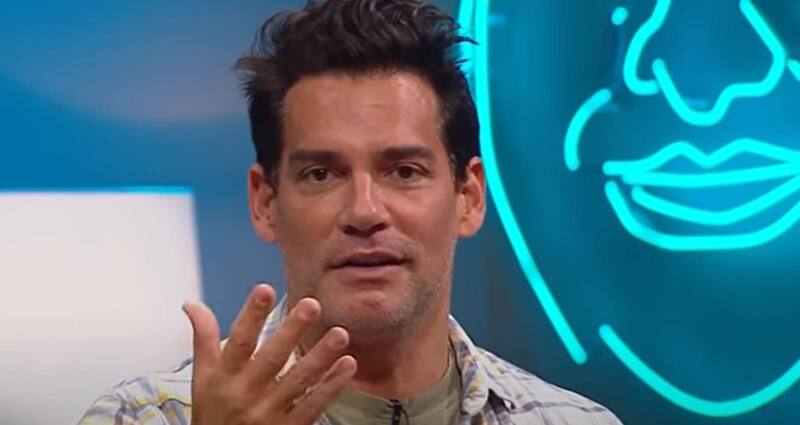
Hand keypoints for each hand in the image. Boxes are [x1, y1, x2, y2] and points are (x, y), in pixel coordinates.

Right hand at [183, 284, 356, 424]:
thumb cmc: (213, 414)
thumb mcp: (202, 378)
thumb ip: (204, 339)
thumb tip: (193, 304)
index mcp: (224, 377)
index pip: (238, 341)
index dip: (251, 315)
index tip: (265, 289)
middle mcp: (246, 393)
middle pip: (272, 358)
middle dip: (292, 330)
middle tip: (312, 304)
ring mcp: (269, 412)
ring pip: (298, 381)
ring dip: (321, 356)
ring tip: (340, 334)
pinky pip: (313, 405)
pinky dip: (331, 385)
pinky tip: (347, 365)